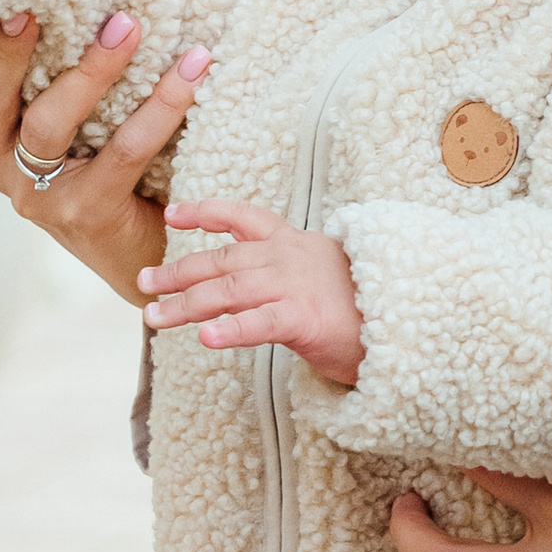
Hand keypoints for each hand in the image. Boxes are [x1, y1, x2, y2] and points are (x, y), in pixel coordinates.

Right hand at [0, 0, 209, 305]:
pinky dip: (159, 108)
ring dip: (93, 71)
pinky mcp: (82, 214)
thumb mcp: (72, 109)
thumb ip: (52, 57)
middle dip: (6, 48)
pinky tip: (190, 73)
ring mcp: (34, 194)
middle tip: (33, 2)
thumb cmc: (112, 163)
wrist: (150, 254)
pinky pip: (121, 151)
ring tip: (130, 25)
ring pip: (49, 124)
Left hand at [139, 198, 364, 380]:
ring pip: (228, 291)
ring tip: (154, 318)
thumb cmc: (366, 306)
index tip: (172, 213)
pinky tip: (205, 339)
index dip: (204, 213)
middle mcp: (288, 259)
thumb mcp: (322, 276)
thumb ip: (287, 275)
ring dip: (185, 304)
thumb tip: (258, 285)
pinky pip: (259, 324)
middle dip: (177, 272)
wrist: (409, 321)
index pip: (243, 218)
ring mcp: (295, 287)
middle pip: (221, 261)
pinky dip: (230, 330)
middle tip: (142, 283)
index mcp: (293, 244)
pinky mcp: (306, 320)